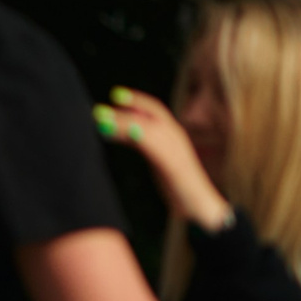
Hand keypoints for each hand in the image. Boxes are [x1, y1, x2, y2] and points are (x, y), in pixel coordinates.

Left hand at [96, 88, 231, 231]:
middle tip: (104, 104)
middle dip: (129, 104)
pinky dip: (133, 135)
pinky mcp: (172, 161)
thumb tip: (125, 133)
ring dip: (123, 120)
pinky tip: (116, 134)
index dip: (137, 101)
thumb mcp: (158, 160)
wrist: (199, 205)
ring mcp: (175, 147)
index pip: (155, 110)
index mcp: (174, 135)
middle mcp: (176, 136)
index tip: (116, 95)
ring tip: (101, 119)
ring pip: (147, 125)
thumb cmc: (178, 185)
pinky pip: (150, 142)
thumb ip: (143, 145)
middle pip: (151, 112)